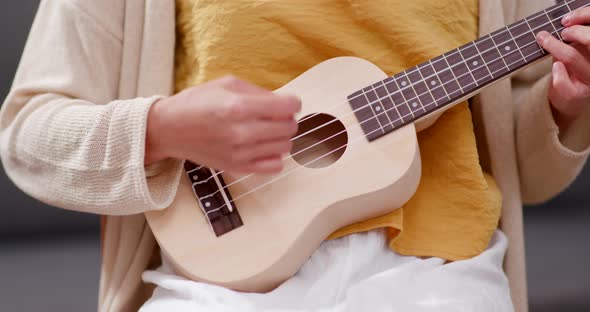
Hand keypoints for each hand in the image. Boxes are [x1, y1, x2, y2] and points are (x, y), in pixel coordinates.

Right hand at [145, 76, 300, 173]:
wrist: (170, 129)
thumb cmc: (197, 102)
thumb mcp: (227, 84)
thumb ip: (259, 92)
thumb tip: (284, 102)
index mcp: (239, 106)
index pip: (288, 107)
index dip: (292, 102)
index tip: (287, 102)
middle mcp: (242, 132)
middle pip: (289, 127)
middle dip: (287, 119)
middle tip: (275, 116)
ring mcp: (240, 153)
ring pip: (285, 146)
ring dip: (281, 137)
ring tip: (266, 130)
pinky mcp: (238, 168)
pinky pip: (275, 166)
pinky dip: (274, 156)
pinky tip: (263, 147)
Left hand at [536, 8, 589, 129]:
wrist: (572, 97)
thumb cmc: (573, 68)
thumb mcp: (578, 49)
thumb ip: (574, 38)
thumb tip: (565, 19)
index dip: (584, 18)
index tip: (567, 19)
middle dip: (575, 32)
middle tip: (562, 30)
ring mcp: (589, 80)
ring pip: (572, 58)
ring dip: (555, 47)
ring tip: (544, 39)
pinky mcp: (578, 94)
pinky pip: (564, 82)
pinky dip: (557, 72)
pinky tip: (556, 67)